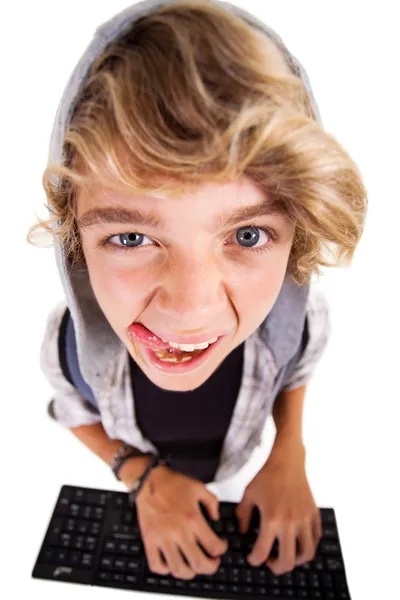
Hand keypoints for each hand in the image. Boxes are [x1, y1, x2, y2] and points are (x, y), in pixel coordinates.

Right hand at [133, 465, 227, 579]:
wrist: (148, 480)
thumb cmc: (171, 483)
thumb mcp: (199, 487)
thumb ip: (212, 502)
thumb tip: (216, 517)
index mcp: (192, 519)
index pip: (213, 546)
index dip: (222, 549)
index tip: (221, 546)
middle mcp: (178, 532)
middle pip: (199, 563)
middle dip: (210, 567)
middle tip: (212, 563)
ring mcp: (162, 538)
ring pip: (178, 569)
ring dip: (190, 573)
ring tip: (193, 566)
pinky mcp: (149, 540)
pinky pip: (156, 565)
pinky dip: (165, 570)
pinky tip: (171, 564)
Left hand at [235, 442, 321, 574]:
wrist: (286, 460)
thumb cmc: (267, 475)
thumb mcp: (249, 495)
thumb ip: (242, 515)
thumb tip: (242, 531)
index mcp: (271, 518)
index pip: (262, 552)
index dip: (254, 560)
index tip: (251, 557)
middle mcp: (290, 522)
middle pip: (287, 561)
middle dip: (276, 568)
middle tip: (269, 562)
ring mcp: (304, 519)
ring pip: (306, 553)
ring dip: (296, 560)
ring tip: (286, 555)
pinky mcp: (313, 514)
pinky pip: (316, 538)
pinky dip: (308, 545)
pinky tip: (298, 541)